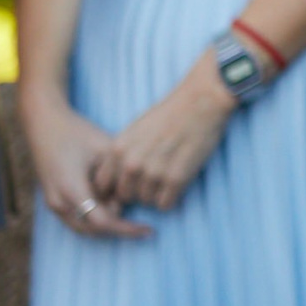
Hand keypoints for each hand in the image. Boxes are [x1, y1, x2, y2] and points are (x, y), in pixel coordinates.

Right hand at [22, 95, 149, 238]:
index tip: (149, 230)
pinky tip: (112, 199)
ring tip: (126, 201)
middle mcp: (59, 202)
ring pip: (84, 227)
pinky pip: (78, 218)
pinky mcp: (54, 200)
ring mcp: (53, 203)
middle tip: (144, 225)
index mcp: (72, 189)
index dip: (127, 229)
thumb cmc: (77, 133)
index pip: (103, 222)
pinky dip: (96, 215)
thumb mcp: (105, 150)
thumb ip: (117, 177)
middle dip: (119, 228)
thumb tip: (128, 201)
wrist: (44, 124)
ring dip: (107, 221)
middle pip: (94, 230)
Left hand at [90, 58, 236, 214]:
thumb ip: (122, 154)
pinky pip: (165, 204)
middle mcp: (131, 163)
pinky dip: (171, 198)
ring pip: (146, 201)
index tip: (130, 182)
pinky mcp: (176, 178)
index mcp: (118, 149)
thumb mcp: (134, 130)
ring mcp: (153, 172)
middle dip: (138, 191)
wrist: (201, 101)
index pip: (104, 185)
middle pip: (126, 196)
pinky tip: (178, 181)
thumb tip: (116, 179)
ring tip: (169, 175)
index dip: (117, 185)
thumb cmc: (170, 113)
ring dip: (157, 194)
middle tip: (154, 179)